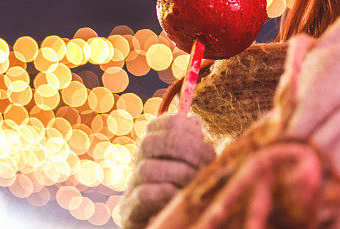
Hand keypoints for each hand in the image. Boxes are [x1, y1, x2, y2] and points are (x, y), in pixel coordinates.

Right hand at [119, 113, 215, 228]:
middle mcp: (140, 158)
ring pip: (147, 169)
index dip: (187, 129)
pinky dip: (167, 193)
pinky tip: (181, 197)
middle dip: (187, 149)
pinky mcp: (131, 208)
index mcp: (156, 140)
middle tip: (208, 161)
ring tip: (195, 182)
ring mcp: (133, 183)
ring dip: (179, 173)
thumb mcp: (192, 161)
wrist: (163, 219)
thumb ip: (193, 142)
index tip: (205, 143)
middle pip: (151, 142)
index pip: (166, 122)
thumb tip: (194, 120)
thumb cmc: (183, 185)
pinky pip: (146, 194)